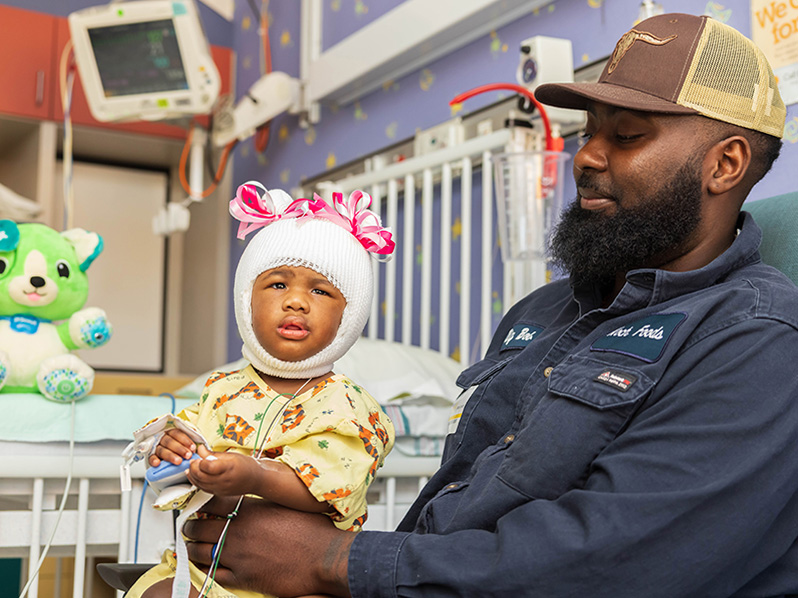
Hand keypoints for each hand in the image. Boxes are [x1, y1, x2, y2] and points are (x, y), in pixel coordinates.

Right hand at [149, 428, 195, 466]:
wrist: (168, 458)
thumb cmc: (180, 449)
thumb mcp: (185, 444)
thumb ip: (190, 444)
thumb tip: (201, 447)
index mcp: (171, 433)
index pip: (177, 434)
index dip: (185, 441)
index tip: (193, 448)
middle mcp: (162, 438)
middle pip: (170, 442)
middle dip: (180, 449)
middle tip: (188, 456)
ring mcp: (156, 447)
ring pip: (162, 450)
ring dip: (170, 455)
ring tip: (178, 461)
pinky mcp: (151, 456)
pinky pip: (150, 457)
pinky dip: (153, 460)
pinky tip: (158, 463)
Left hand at [183, 496, 353, 596]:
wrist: (324, 559)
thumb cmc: (312, 531)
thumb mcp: (288, 506)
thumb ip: (265, 503)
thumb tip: (255, 499)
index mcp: (251, 511)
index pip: (214, 502)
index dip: (202, 503)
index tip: (200, 504)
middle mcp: (240, 531)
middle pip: (202, 526)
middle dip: (191, 525)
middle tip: (190, 525)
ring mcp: (239, 556)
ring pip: (202, 551)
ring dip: (193, 546)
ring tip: (192, 544)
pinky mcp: (244, 578)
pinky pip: (214, 573)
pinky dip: (205, 569)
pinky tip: (205, 566)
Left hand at [187, 446, 260, 495]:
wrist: (256, 480)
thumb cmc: (247, 466)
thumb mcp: (232, 455)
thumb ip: (214, 454)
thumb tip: (200, 449)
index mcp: (229, 467)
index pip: (208, 467)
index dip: (200, 461)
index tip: (199, 456)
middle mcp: (224, 480)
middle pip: (201, 476)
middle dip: (193, 468)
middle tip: (193, 461)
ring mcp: (221, 489)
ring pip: (200, 484)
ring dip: (192, 475)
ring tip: (191, 467)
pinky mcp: (219, 493)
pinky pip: (203, 489)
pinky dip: (196, 482)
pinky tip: (194, 476)